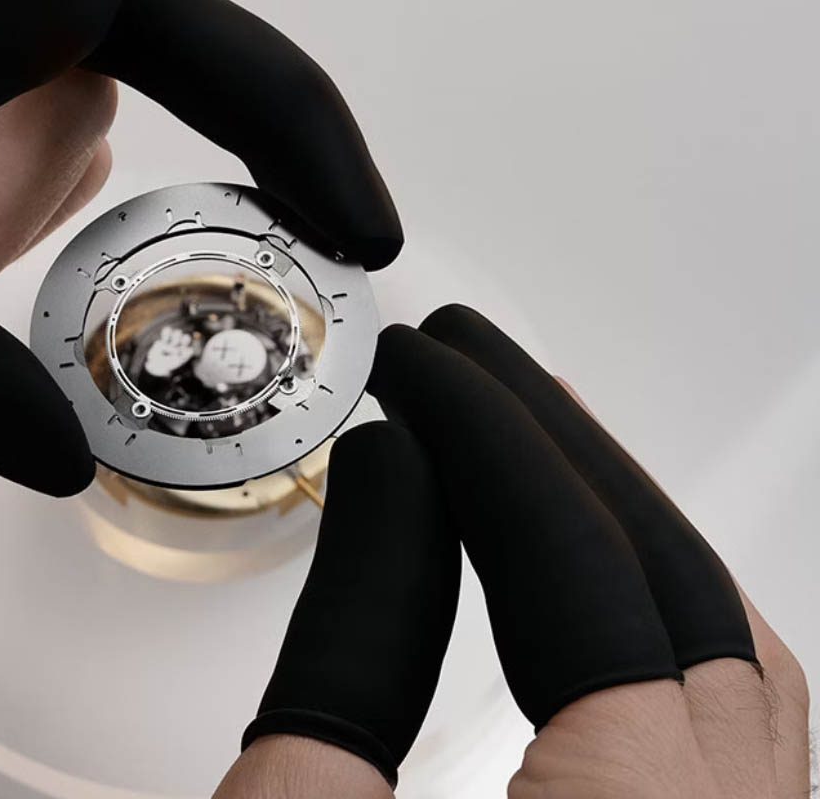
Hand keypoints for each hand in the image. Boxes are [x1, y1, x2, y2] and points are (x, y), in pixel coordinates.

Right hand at [229, 306, 808, 796]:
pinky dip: (653, 613)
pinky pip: (731, 717)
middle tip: (469, 365)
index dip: (482, 432)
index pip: (573, 564)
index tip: (418, 366)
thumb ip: (350, 650)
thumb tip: (391, 470)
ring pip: (727, 646)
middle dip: (556, 445)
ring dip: (618, 519)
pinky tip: (593, 578)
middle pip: (670, 586)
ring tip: (536, 439)